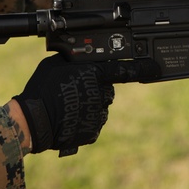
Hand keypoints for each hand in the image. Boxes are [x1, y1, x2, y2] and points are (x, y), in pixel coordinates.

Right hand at [13, 55, 157, 155]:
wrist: (33, 120)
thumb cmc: (42, 88)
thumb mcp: (57, 63)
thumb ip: (75, 60)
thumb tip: (81, 57)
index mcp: (94, 75)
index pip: (122, 70)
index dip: (141, 69)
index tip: (155, 69)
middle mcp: (100, 94)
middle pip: (107, 89)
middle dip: (96, 89)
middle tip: (76, 91)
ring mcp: (98, 114)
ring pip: (100, 107)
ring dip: (90, 106)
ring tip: (68, 107)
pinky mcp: (93, 131)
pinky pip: (93, 123)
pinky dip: (84, 122)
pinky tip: (70, 119)